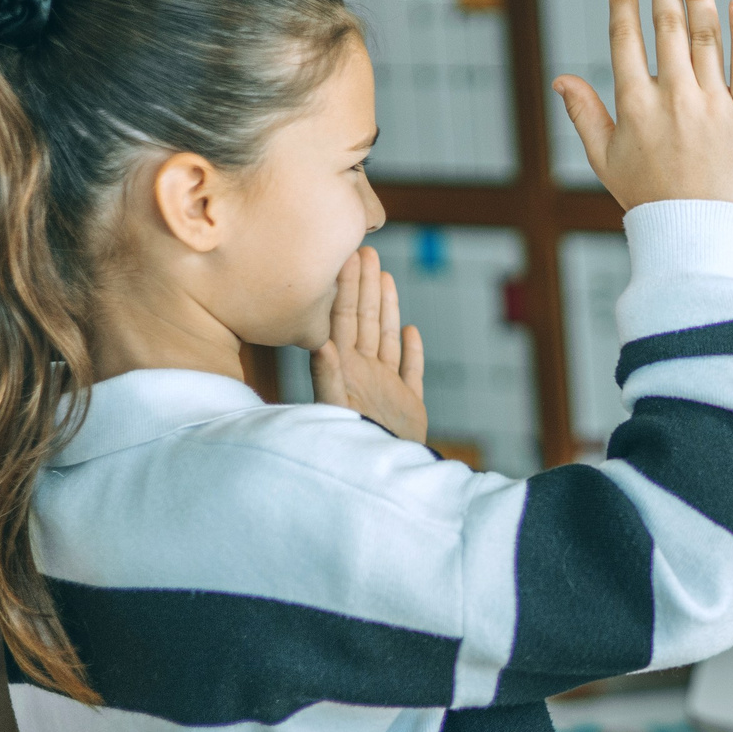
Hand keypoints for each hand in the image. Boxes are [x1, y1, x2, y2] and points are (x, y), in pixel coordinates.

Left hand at [312, 246, 426, 443]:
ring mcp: (385, 388)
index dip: (347, 287)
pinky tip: (411, 332)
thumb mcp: (337, 411)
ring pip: (386, 338)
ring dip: (387, 309)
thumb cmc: (353, 448)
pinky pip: (410, 372)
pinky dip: (412, 352)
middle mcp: (363, 373)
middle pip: (365, 321)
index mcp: (345, 369)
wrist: (384, 480)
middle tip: (366, 251)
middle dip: (366, 286)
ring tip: (385, 278)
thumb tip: (321, 343)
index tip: (347, 256)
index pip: (343, 319)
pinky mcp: (408, 406)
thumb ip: (328, 378)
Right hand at [554, 0, 732, 207]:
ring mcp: (713, 105)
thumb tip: (560, 77)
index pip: (627, 40)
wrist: (696, 230)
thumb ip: (584, 114)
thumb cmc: (647, 194)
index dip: (624, 4)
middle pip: (667, 27)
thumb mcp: (605, 158)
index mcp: (635, 105)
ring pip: (705, 36)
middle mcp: (673, 98)